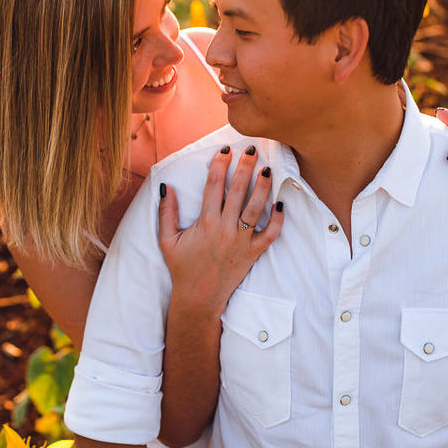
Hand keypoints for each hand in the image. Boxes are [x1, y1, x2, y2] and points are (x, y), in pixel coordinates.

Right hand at [157, 145, 283, 314]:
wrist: (199, 298)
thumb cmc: (182, 267)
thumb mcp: (166, 240)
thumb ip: (166, 212)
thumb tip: (167, 187)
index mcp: (205, 222)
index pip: (214, 185)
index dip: (220, 164)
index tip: (225, 149)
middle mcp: (225, 228)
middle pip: (238, 190)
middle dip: (246, 167)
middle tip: (252, 149)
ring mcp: (241, 241)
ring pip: (256, 208)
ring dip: (263, 186)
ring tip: (268, 169)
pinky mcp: (253, 253)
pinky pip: (270, 234)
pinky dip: (278, 219)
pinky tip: (281, 203)